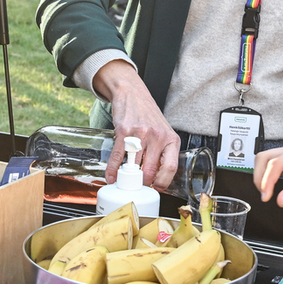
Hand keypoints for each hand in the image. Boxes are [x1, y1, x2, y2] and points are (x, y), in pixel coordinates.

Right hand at [92, 61, 180, 188]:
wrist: (133, 94)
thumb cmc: (148, 116)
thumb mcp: (163, 133)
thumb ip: (162, 153)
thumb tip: (156, 179)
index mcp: (171, 139)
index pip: (170, 167)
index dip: (163, 182)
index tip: (156, 189)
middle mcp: (157, 137)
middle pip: (150, 171)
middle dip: (142, 184)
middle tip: (137, 187)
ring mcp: (141, 134)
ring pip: (133, 166)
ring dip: (127, 179)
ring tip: (124, 182)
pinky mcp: (124, 132)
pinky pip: (118, 157)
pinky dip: (113, 170)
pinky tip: (111, 176)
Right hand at [255, 143, 282, 204]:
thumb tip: (280, 200)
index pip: (275, 163)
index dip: (267, 180)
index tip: (266, 196)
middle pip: (265, 158)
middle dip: (260, 176)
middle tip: (263, 195)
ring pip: (267, 162)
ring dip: (262, 176)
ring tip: (265, 193)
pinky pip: (274, 169)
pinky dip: (269, 179)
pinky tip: (271, 189)